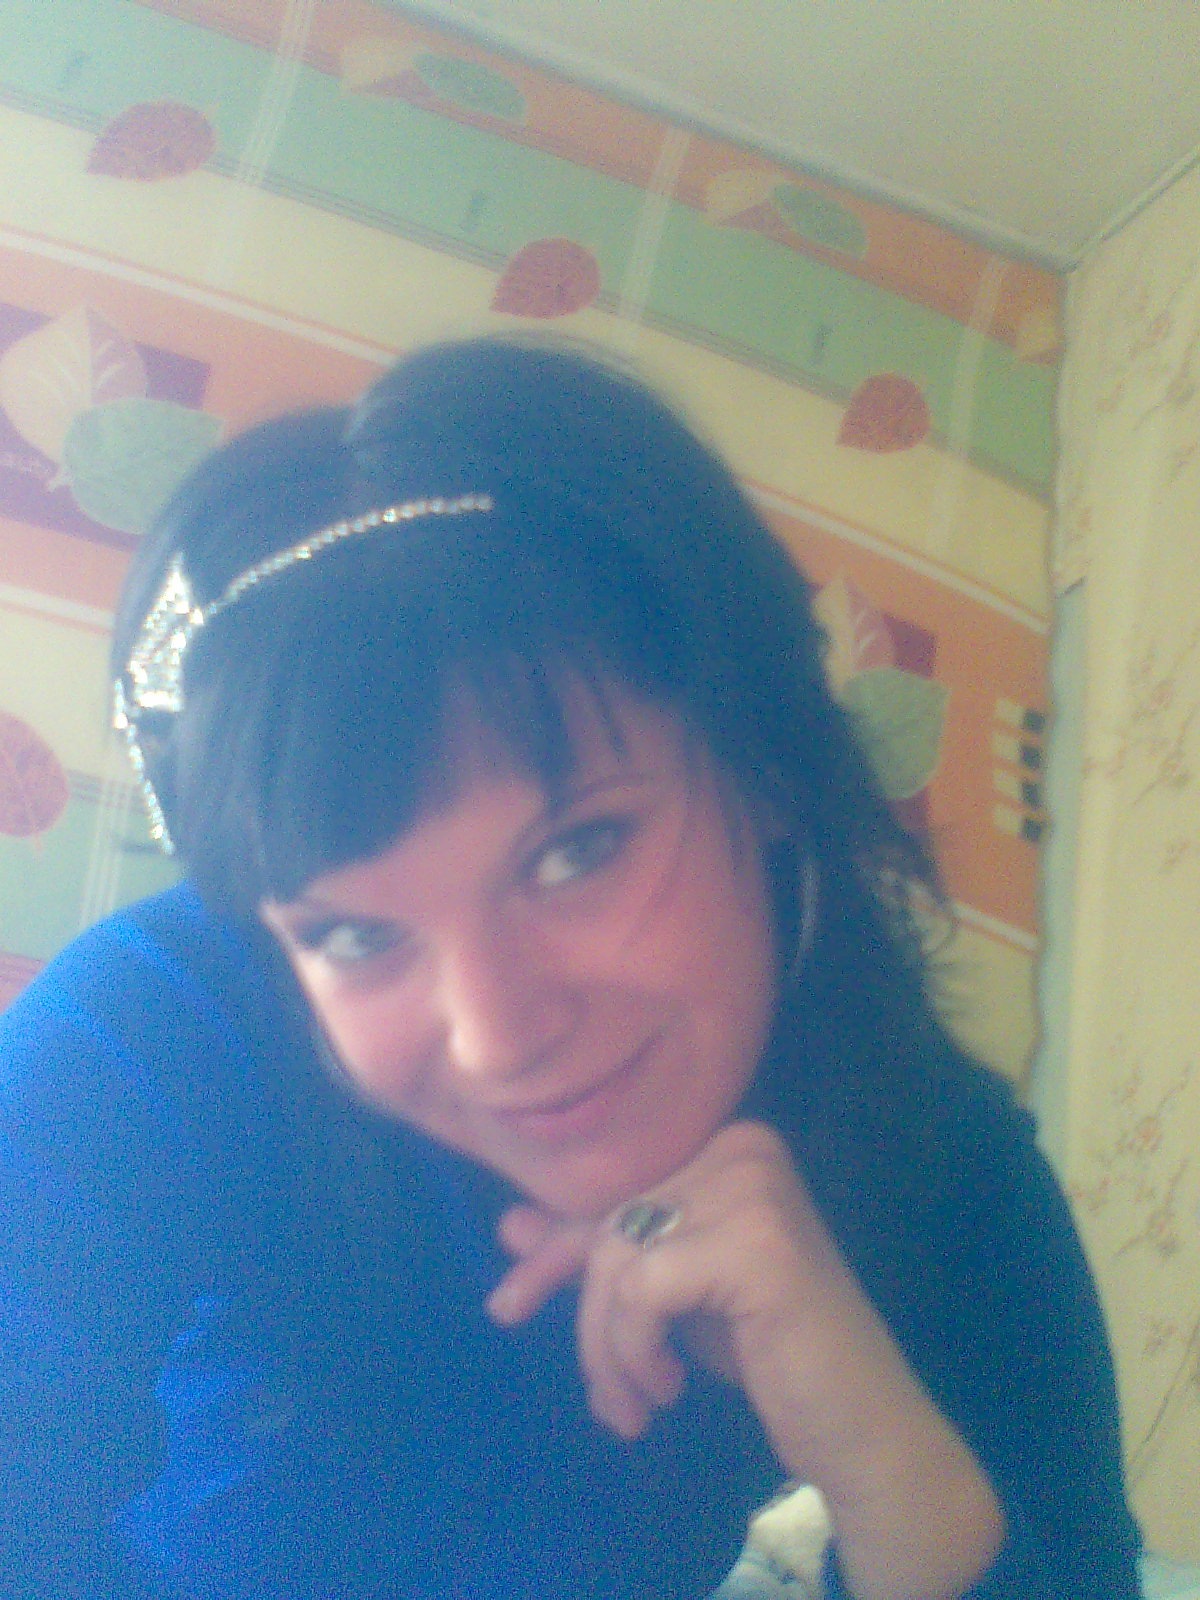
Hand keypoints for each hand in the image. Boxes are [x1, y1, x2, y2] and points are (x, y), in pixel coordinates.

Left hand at [487, 1120, 1003, 1599]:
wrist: (860, 1427)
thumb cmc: (769, 1354)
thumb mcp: (672, 1296)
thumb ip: (602, 1254)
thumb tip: (509, 1224)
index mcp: (729, 1144)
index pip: (612, 1191)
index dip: (553, 1253)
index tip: (509, 1305)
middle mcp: (743, 1147)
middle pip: (608, 1224)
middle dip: (582, 1315)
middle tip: (598, 1396)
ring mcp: (753, 1188)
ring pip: (616, 1260)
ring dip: (607, 1349)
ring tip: (631, 1406)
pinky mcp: (755, 1242)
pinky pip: (641, 1291)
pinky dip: (634, 1350)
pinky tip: (667, 1388)